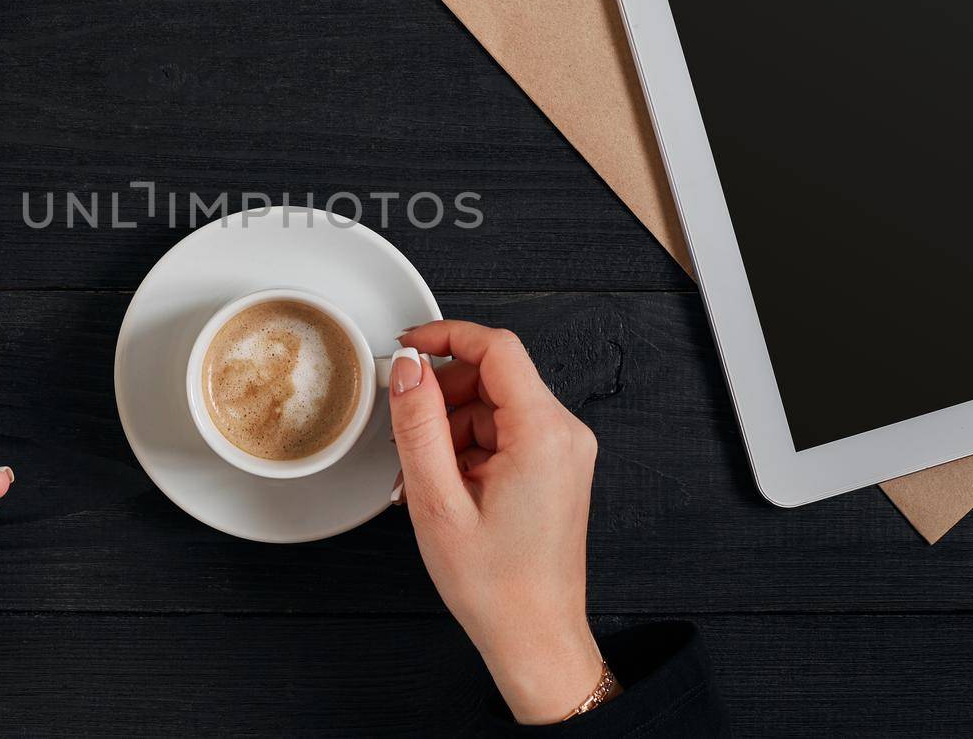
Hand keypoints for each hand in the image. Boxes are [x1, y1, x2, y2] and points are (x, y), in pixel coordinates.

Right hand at [390, 321, 603, 724]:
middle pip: (493, 375)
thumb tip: (408, 369)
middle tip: (407, 435)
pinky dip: (467, 447)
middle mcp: (564, 433)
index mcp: (544, 433)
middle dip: (442, 396)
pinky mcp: (556, 466)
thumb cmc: (496, 586)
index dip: (445, 335)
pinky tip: (447, 487)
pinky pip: (503, 431)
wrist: (534, 637)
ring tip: (426, 479)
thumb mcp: (437, 501)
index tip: (407, 346)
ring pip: (493, 404)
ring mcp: (564, 450)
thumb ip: (418, 425)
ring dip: (450, 428)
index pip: (497, 347)